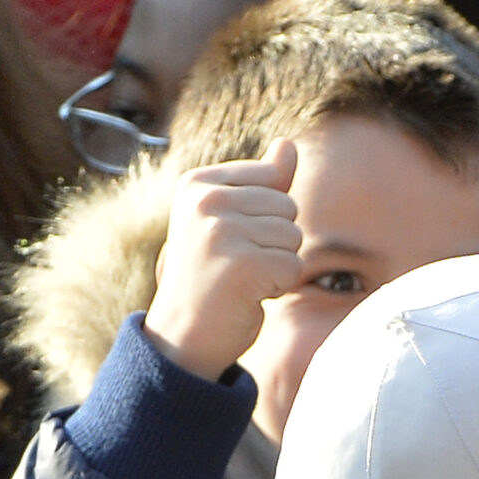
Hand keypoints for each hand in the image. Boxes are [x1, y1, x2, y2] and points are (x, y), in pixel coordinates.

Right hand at [143, 141, 304, 379]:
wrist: (184, 333)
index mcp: (198, 182)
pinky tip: (248, 295)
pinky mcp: (240, 264)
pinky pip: (294, 267)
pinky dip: (279, 287)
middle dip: (275, 242)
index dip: (267, 217)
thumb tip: (289, 144)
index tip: (232, 239)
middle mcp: (205, 201)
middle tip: (237, 264)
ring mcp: (220, 231)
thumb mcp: (231, 220)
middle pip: (288, 208)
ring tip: (242, 278)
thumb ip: (264, 182)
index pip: (273, 179)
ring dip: (278, 265)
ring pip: (294, 238)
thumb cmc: (212, 274)